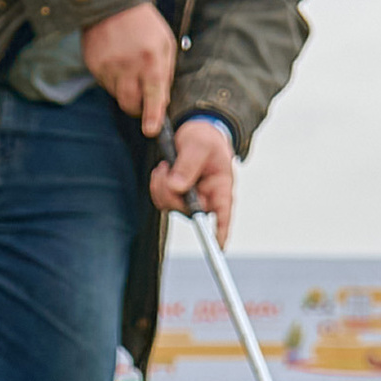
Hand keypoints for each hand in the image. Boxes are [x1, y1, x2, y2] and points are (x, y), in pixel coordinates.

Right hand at [79, 1, 176, 135]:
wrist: (111, 3)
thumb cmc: (144, 24)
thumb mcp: (165, 43)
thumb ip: (166, 72)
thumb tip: (162, 100)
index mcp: (151, 59)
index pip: (153, 95)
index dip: (152, 116)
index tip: (151, 131)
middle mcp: (128, 65)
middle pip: (130, 103)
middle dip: (138, 108)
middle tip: (142, 101)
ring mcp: (108, 66)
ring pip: (117, 94)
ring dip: (126, 90)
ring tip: (129, 67)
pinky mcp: (94, 65)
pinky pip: (105, 84)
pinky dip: (113, 79)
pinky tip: (117, 61)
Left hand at [149, 118, 234, 233]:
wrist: (195, 134)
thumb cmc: (204, 139)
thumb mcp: (198, 144)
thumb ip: (188, 165)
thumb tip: (176, 187)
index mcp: (221, 188)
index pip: (223, 214)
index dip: (221, 231)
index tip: (218, 246)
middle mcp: (207, 199)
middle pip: (188, 211)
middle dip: (170, 193)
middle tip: (167, 168)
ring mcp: (190, 200)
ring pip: (170, 206)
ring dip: (161, 186)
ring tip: (167, 165)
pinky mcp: (176, 197)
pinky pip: (160, 199)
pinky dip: (157, 184)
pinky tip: (164, 170)